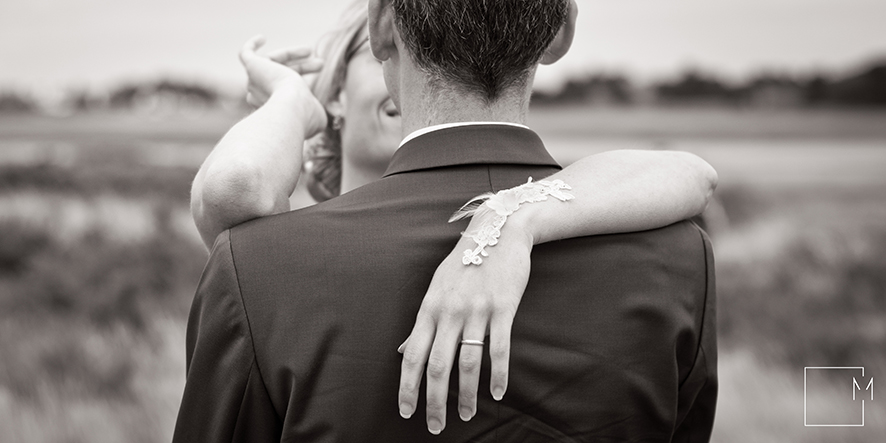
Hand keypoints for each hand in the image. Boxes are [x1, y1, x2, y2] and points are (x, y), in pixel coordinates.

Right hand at [239, 35, 326, 136]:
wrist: (290, 109)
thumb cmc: (304, 115)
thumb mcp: (317, 117)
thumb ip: (315, 112)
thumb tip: (318, 115)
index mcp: (272, 109)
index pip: (285, 89)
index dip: (303, 79)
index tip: (320, 67)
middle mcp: (259, 97)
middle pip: (279, 76)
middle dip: (302, 68)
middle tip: (321, 63)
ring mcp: (254, 82)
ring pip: (271, 63)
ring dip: (291, 55)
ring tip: (311, 51)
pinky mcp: (252, 67)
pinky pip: (245, 54)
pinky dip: (251, 45)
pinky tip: (262, 38)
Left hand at [397, 225, 531, 434]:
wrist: (499, 231)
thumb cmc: (466, 263)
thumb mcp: (437, 289)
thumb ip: (423, 323)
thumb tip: (403, 351)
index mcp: (430, 308)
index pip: (413, 354)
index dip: (407, 386)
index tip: (406, 410)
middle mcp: (450, 311)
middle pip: (437, 365)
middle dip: (434, 400)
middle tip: (435, 426)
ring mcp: (477, 310)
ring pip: (467, 362)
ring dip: (465, 394)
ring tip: (465, 414)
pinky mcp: (503, 307)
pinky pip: (499, 348)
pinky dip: (498, 374)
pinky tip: (497, 393)